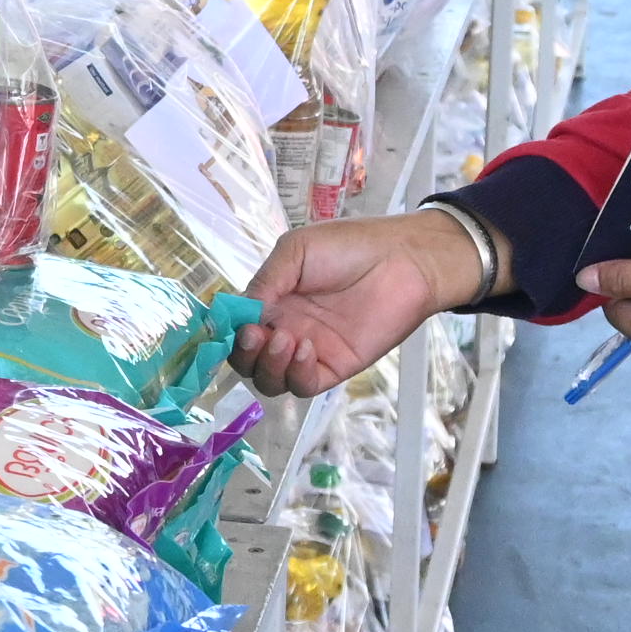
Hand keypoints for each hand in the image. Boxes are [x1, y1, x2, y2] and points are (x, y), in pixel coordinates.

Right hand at [232, 211, 494, 399]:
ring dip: (267, 366)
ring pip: (270, 379)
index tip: (229, 325)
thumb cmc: (350, 246)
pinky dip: (296, 373)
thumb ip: (266, 280)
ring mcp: (308, 351)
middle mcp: (285, 328)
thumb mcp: (296, 250)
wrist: (403, 260)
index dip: (227, 331)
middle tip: (256, 335)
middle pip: (246, 359)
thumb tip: (239, 312)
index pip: (236, 326)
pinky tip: (305, 349)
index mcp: (272, 299)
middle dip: (243, 353)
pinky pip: (303, 385)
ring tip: (283, 340)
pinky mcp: (334, 368)